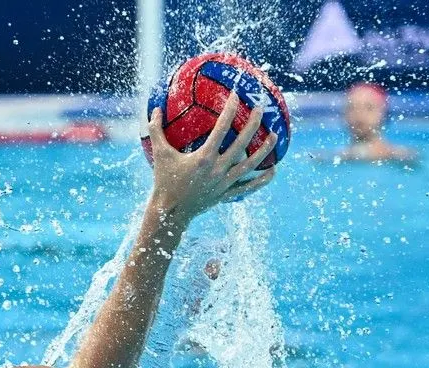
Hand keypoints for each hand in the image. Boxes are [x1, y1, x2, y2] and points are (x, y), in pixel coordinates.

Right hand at [146, 95, 277, 224]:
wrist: (169, 212)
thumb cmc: (163, 181)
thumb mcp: (159, 154)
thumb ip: (156, 131)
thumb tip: (154, 109)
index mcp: (203, 157)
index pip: (221, 128)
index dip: (230, 109)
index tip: (235, 94)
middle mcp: (217, 169)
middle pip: (242, 142)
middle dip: (253, 123)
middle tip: (260, 108)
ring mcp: (224, 182)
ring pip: (251, 163)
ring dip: (265, 148)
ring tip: (274, 134)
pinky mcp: (226, 194)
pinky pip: (249, 186)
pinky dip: (263, 179)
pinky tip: (273, 170)